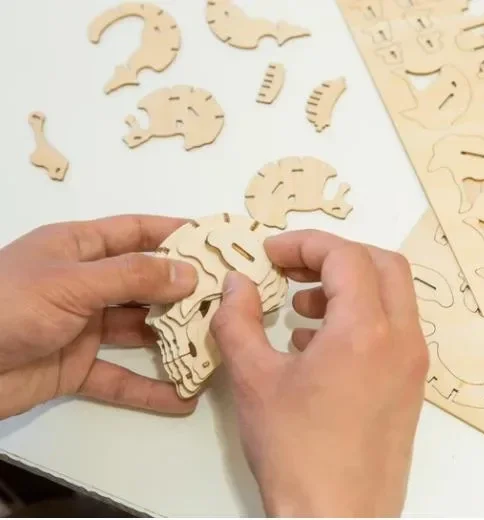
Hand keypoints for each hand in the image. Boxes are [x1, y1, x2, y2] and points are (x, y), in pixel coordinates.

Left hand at [0, 215, 197, 418]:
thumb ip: (132, 276)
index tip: (214, 239)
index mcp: (80, 248)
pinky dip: (150, 390)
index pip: (137, 232)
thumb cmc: (8, 305)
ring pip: (139, 331)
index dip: (175, 232)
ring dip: (173, 341)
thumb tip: (189, 273)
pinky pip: (120, 378)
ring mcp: (83, 327)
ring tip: (216, 347)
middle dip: (184, 291)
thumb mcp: (72, 282)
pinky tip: (183, 399)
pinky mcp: (77, 367)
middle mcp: (87, 284)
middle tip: (228, 298)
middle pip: (146, 284)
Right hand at [211, 230, 427, 516]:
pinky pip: (390, 327)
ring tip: (299, 305)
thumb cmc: (295, 451)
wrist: (336, 519)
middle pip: (380, 263)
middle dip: (332, 256)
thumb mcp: (252, 378)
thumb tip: (236, 282)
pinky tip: (314, 341)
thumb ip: (237, 319)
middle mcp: (400, 340)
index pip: (345, 255)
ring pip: (390, 294)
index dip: (304, 244)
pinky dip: (357, 315)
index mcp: (364, 331)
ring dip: (346, 285)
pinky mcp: (408, 384)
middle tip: (291, 267)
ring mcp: (410, 363)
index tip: (270, 253)